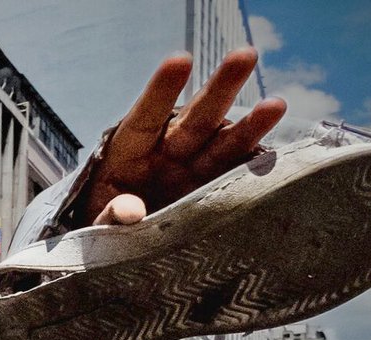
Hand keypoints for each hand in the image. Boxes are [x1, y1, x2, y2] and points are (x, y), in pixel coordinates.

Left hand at [79, 49, 285, 226]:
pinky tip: (274, 156)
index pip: (145, 117)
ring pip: (221, 143)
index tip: (180, 60)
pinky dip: (252, 168)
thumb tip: (130, 211)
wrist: (116, 252)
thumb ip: (107, 217)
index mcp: (127, 153)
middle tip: (245, 55)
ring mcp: (191, 172)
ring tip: (277, 104)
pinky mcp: (209, 192)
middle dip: (220, 89)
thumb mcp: (94, 225)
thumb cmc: (99, 229)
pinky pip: (233, 176)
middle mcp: (164, 155)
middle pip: (194, 120)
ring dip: (249, 125)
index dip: (162, 90)